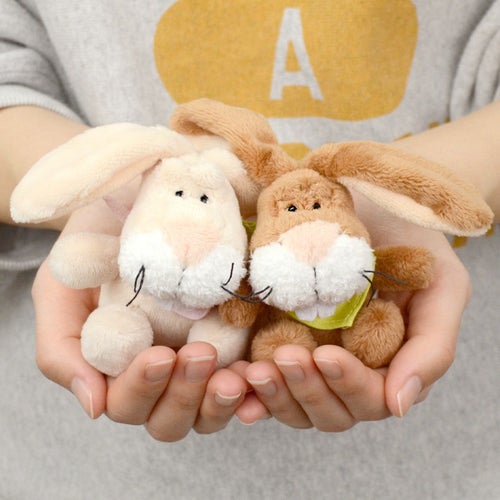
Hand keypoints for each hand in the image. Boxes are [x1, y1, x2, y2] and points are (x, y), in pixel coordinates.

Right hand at [32, 200, 262, 440]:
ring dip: (222, 402)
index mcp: (118, 368)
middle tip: (200, 354)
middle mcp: (159, 373)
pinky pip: (249, 382)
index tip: (159, 355)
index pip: (128, 404)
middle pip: (171, 418)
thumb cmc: (90, 246)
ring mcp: (198, 362)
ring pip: (210, 412)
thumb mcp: (60, 289)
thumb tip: (93, 407)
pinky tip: (261, 375)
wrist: (132, 201)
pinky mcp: (233, 342)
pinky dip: (257, 390)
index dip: (143, 389)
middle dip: (185, 394)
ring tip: (236, 376)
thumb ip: (61, 349)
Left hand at [239, 192, 468, 427]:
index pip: (371, 399)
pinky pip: (263, 380)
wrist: (370, 199)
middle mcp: (349, 367)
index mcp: (388, 363)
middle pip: (330, 411)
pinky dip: (248, 391)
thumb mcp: (441, 286)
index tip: (326, 354)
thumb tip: (400, 405)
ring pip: (294, 404)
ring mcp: (312, 357)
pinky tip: (235, 383)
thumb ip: (432, 347)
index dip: (349, 385)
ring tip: (254, 371)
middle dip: (307, 388)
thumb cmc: (412, 241)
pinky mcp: (279, 339)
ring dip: (274, 394)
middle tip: (285, 357)